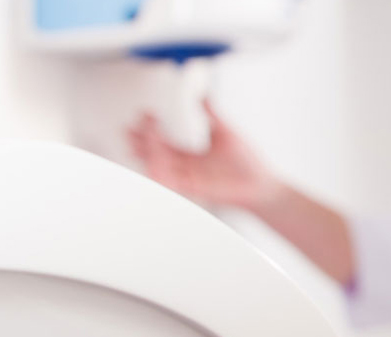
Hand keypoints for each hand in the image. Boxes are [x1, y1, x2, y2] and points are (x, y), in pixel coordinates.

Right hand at [126, 100, 283, 210]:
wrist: (262, 184)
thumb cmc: (247, 161)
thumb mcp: (226, 132)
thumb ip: (212, 115)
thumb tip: (203, 94)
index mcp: (191, 155)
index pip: (164, 141)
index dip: (152, 129)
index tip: (146, 113)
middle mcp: (186, 167)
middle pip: (155, 154)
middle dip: (141, 141)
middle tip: (128, 127)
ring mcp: (188, 178)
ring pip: (159, 166)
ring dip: (147, 153)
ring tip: (137, 139)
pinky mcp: (194, 189)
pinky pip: (170, 181)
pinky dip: (158, 171)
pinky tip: (151, 159)